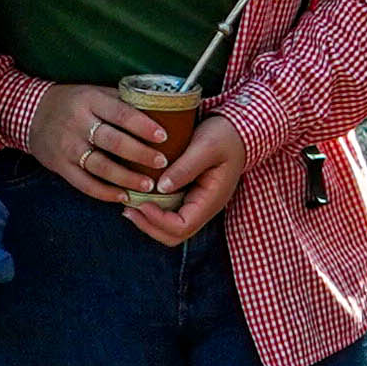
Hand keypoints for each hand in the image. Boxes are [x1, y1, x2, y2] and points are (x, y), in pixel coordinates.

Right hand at [19, 83, 171, 203]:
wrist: (31, 114)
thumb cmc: (73, 102)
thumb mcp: (93, 92)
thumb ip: (120, 102)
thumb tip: (159, 110)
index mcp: (90, 100)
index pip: (120, 113)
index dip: (143, 126)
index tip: (163, 137)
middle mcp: (78, 123)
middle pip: (113, 141)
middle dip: (140, 154)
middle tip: (162, 163)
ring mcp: (68, 146)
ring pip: (100, 166)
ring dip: (126, 178)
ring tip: (147, 186)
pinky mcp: (60, 165)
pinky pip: (84, 183)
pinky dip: (104, 192)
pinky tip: (122, 196)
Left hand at [123, 124, 239, 248]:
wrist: (237, 130)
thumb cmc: (224, 135)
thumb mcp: (206, 146)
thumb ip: (186, 167)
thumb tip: (161, 187)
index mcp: (211, 200)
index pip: (182, 227)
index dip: (158, 221)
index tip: (141, 203)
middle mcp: (204, 208)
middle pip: (174, 235)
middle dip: (149, 226)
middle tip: (128, 209)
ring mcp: (197, 204)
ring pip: (170, 229)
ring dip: (148, 221)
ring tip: (129, 205)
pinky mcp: (189, 197)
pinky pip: (169, 214)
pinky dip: (152, 211)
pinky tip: (139, 196)